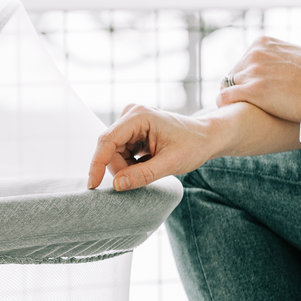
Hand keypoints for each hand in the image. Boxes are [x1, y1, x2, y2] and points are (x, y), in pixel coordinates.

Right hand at [88, 104, 220, 191]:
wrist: (207, 136)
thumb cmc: (193, 145)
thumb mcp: (170, 164)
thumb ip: (142, 175)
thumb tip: (117, 185)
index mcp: (139, 116)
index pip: (107, 141)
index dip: (97, 164)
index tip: (93, 185)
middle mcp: (130, 115)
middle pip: (108, 150)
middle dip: (121, 169)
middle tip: (144, 175)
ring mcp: (129, 122)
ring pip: (113, 154)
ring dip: (126, 168)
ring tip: (150, 166)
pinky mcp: (130, 131)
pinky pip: (119, 154)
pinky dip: (130, 165)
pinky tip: (147, 162)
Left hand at [217, 36, 300, 121]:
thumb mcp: (291, 53)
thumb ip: (274, 55)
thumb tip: (267, 60)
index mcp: (262, 43)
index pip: (240, 63)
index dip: (245, 79)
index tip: (254, 90)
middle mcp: (254, 54)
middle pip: (233, 75)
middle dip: (240, 89)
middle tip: (250, 103)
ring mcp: (252, 72)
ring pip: (228, 87)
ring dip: (235, 99)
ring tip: (246, 109)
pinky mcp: (252, 91)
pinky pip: (224, 98)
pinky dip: (224, 105)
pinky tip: (233, 112)